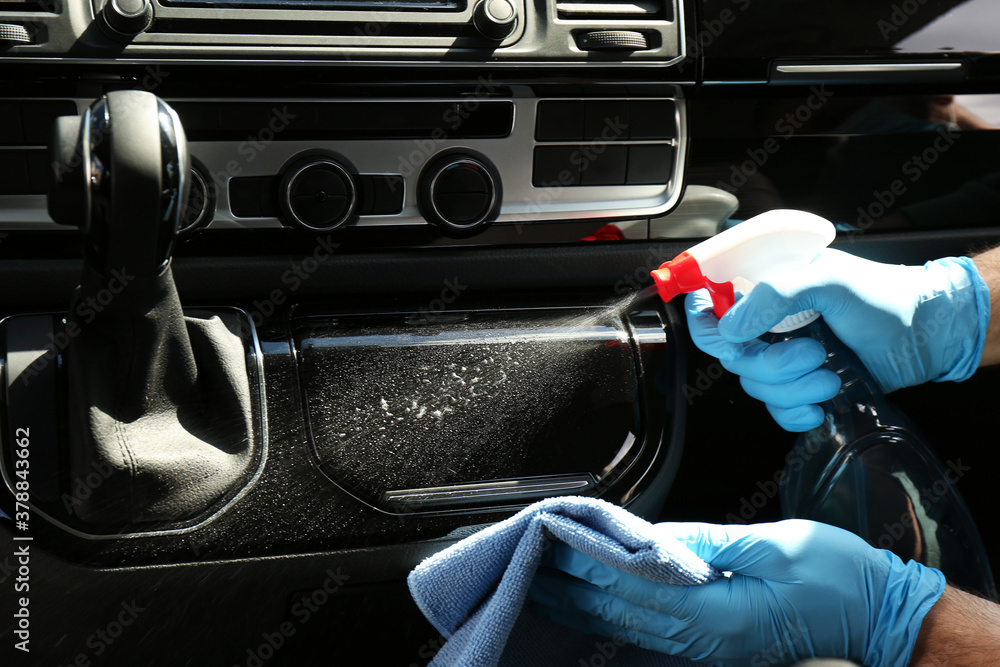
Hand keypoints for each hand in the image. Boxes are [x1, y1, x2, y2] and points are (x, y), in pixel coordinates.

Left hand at [528, 520, 945, 666]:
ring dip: (578, 602)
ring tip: (539, 580)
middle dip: (566, 586)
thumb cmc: (836, 576)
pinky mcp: (712, 643)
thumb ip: (710, 542)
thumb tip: (655, 536)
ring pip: (625, 625)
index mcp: (716, 613)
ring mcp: (706, 646)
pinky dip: (608, 614)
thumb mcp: (776, 544)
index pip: (630, 585)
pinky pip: (646, 631)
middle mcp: (703, 638)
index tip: (551, 538)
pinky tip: (587, 605)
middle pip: (616, 611)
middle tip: (523, 559)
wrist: (877, 616)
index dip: (586, 562)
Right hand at [686, 249, 988, 430]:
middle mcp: (767, 324)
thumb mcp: (829, 280)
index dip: (705, 322)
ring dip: (793, 389)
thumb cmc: (883, 297)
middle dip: (772, 365)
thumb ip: (776, 294)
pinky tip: (821, 406)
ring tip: (833, 375)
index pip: (711, 306)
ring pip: (755, 386)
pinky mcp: (799, 388)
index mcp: (765, 289)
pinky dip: (795, 413)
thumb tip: (731, 329)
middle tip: (814, 354)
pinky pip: (775, 411)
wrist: (927, 336)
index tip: (727, 337)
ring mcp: (781, 357)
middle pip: (732, 357)